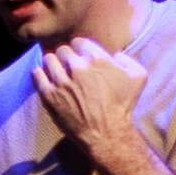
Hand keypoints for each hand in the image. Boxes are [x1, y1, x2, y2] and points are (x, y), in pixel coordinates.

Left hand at [31, 39, 144, 155]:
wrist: (105, 132)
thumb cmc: (123, 106)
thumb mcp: (138, 77)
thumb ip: (127, 59)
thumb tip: (114, 53)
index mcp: (98, 60)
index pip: (79, 42)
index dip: (79, 47)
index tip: (79, 54)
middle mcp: (78, 68)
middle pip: (63, 50)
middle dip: (66, 55)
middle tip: (67, 63)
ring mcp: (62, 81)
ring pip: (49, 60)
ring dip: (52, 62)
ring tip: (55, 68)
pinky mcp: (49, 95)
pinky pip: (37, 75)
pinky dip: (39, 72)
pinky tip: (42, 74)